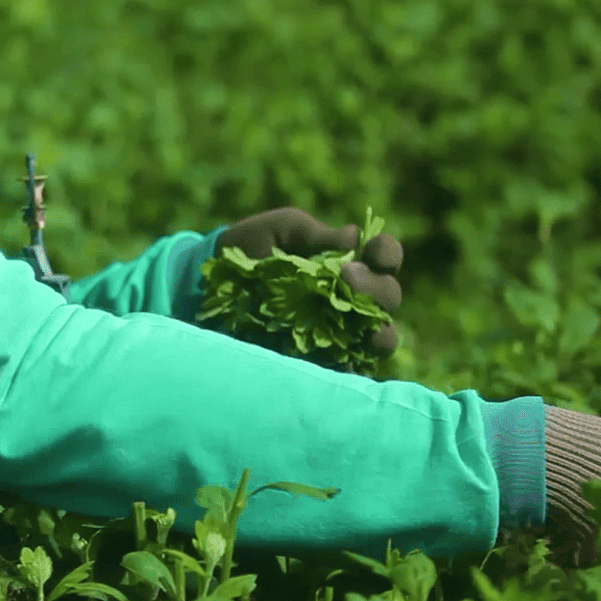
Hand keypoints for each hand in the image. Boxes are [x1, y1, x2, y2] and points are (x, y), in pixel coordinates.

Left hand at [215, 206, 403, 355]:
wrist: (212, 286)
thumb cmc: (251, 248)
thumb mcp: (279, 230)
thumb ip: (312, 233)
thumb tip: (352, 238)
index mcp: (350, 260)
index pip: (385, 256)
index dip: (387, 253)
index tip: (371, 253)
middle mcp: (354, 296)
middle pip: (389, 296)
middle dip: (377, 288)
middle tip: (344, 278)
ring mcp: (341, 330)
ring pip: (381, 337)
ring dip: (381, 334)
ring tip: (366, 332)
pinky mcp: (323, 360)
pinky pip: (351, 370)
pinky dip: (354, 367)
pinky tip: (344, 361)